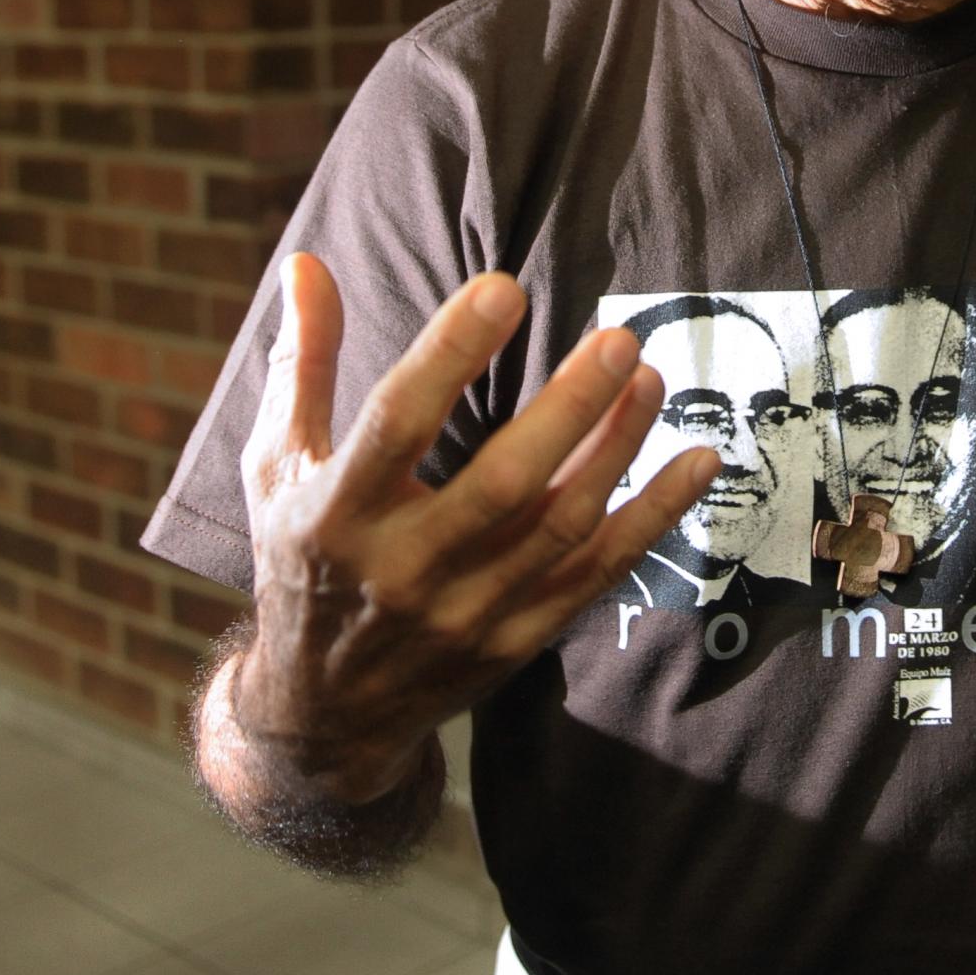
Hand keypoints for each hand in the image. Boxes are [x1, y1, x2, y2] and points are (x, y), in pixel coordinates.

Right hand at [227, 254, 717, 803]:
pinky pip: (597, 575)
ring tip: (650, 377)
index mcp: (336, 514)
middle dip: (567, 408)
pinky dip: (653, 519)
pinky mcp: (515, 641)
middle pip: (501, 482)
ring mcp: (466, 612)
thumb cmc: (303, 560)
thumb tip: (308, 262)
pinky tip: (697, 463)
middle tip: (617, 339)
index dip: (452, 353)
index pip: (398, 423)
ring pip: (559, 527)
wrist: (323, 712)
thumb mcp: (278, 466)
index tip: (505, 286)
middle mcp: (403, 569)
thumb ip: (301, 364)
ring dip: (615, 449)